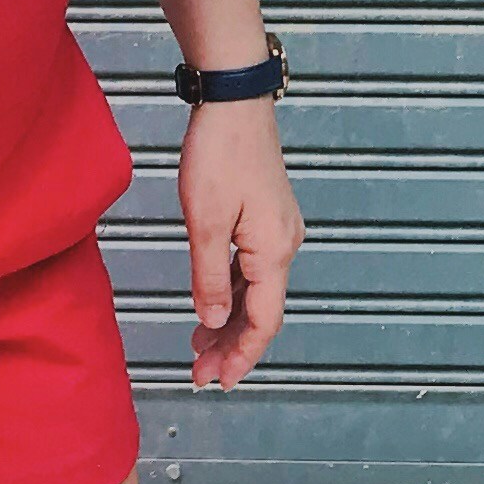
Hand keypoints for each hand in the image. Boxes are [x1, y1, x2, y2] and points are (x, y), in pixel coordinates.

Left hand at [178, 99, 300, 387]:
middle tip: (199, 372)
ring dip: (229, 320)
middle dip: (231, 345)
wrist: (234, 102)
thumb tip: (213, 320)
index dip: (241, 357)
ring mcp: (278, 231)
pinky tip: (211, 304)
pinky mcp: (267, 217)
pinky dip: (232, 292)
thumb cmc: (219, 154)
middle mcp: (285, 246)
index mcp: (274, 252)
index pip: (263, 322)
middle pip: (262, 312)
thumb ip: (209, 278)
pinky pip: (252, 269)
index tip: (217, 381)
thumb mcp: (205, 222)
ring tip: (199, 345)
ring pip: (256, 292)